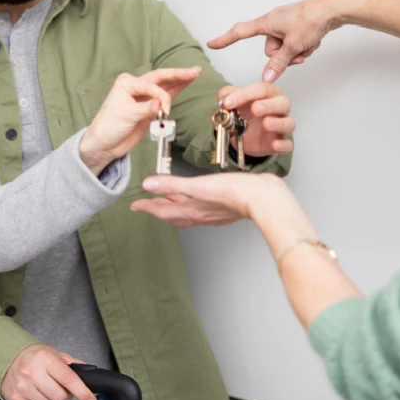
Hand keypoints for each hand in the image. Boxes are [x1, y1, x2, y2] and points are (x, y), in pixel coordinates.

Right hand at [0, 344, 98, 399]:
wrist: (9, 359)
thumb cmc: (34, 357)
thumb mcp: (55, 354)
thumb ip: (73, 365)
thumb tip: (90, 376)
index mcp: (45, 359)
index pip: (68, 379)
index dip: (82, 392)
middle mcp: (32, 372)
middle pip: (60, 397)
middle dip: (66, 396)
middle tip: (62, 390)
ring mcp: (22, 387)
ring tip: (49, 394)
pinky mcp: (16, 399)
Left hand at [79, 67, 201, 173]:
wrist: (104, 144)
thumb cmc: (108, 127)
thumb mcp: (126, 115)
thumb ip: (146, 108)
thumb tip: (161, 104)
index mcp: (127, 83)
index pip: (151, 85)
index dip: (161, 96)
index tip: (165, 110)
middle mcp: (135, 87)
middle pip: (160, 78)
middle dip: (178, 74)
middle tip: (194, 70)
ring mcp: (143, 97)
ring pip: (165, 86)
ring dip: (179, 80)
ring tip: (194, 73)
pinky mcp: (148, 108)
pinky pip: (165, 98)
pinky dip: (176, 91)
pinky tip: (185, 84)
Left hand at [131, 171, 297, 228]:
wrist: (264, 198)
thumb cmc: (235, 193)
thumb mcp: (198, 185)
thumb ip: (172, 184)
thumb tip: (148, 184)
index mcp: (192, 210)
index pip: (163, 211)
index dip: (147, 207)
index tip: (135, 206)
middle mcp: (201, 214)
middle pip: (173, 214)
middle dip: (159, 209)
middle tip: (147, 205)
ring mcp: (214, 213)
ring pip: (188, 213)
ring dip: (176, 207)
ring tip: (169, 202)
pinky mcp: (226, 208)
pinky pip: (202, 210)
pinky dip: (193, 205)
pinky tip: (199, 200)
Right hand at [208, 0, 346, 82]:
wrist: (334, 8)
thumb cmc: (312, 19)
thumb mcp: (293, 46)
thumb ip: (278, 63)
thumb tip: (267, 77)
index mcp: (267, 22)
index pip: (240, 32)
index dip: (225, 39)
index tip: (212, 44)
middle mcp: (274, 22)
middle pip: (269, 49)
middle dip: (282, 56)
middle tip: (297, 53)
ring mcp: (286, 24)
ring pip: (284, 49)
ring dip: (295, 53)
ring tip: (307, 47)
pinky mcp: (298, 27)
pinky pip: (294, 44)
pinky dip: (303, 48)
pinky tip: (313, 42)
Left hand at [216, 83, 294, 156]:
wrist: (242, 135)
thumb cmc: (243, 114)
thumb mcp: (233, 102)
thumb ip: (227, 96)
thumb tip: (223, 98)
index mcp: (268, 94)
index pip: (261, 89)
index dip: (244, 95)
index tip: (228, 103)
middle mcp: (278, 108)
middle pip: (282, 102)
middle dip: (269, 105)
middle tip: (255, 108)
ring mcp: (281, 126)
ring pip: (289, 123)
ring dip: (278, 123)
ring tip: (266, 123)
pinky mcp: (280, 142)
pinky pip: (287, 144)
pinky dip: (283, 145)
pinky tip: (275, 144)